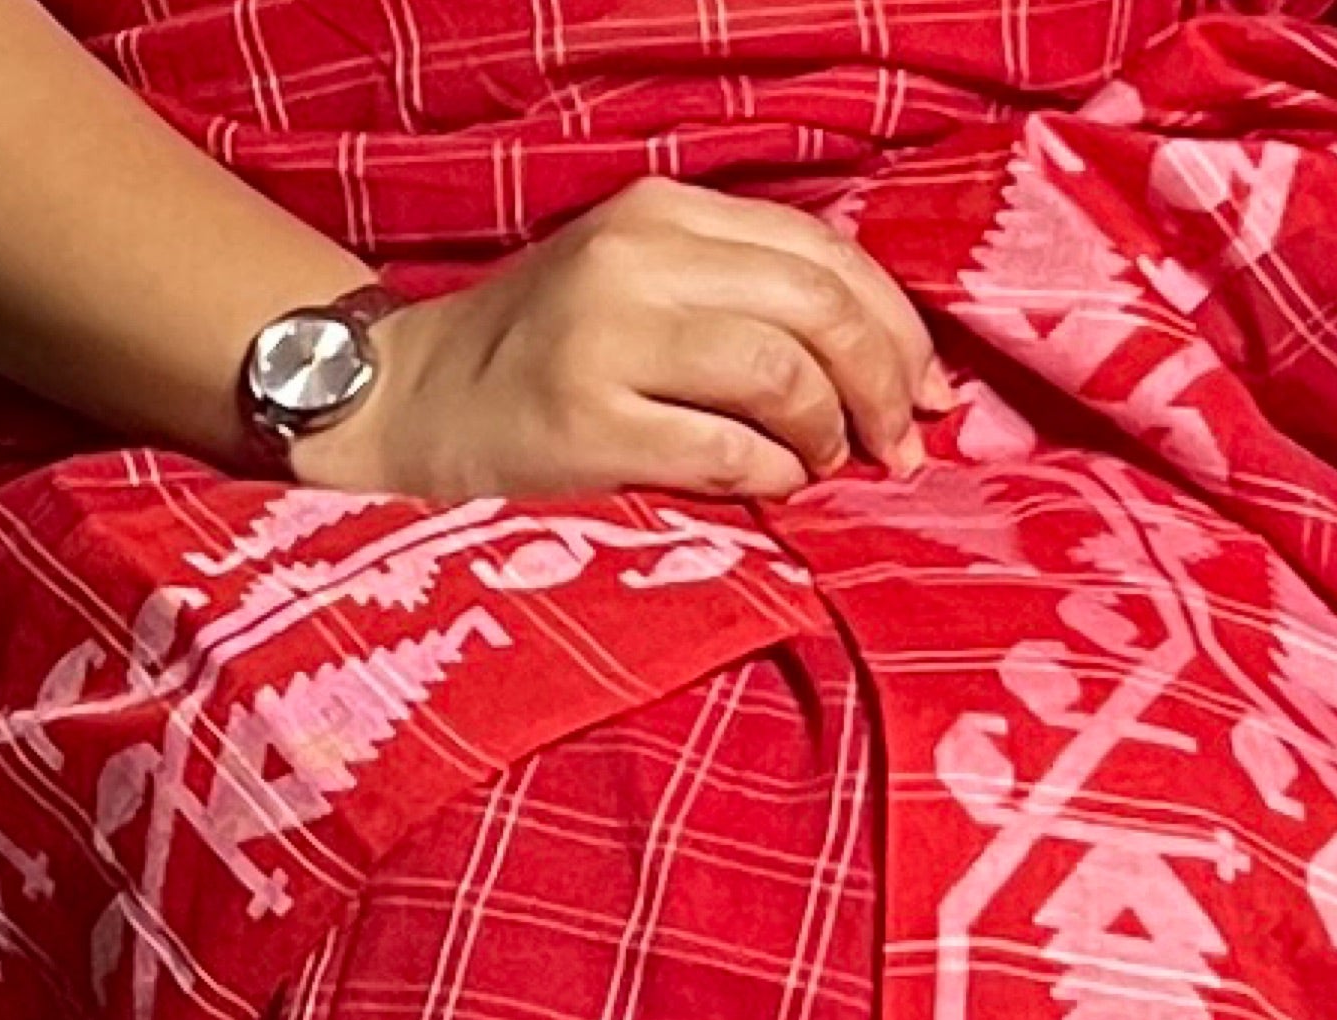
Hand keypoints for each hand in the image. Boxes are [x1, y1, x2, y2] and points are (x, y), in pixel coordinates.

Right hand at [294, 176, 949, 503]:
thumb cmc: (543, 365)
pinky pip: (729, 448)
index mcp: (662, 215)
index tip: (930, 391)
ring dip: (829, 433)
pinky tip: (771, 488)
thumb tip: (894, 372)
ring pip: (783, 371)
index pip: (821, 251)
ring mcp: (607, 337)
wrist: (406, 407)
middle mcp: (637, 258)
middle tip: (899, 446)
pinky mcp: (587, 421)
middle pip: (818, 305)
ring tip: (821, 467)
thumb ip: (748, 306)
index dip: (895, 326)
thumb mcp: (642, 295)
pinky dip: (774, 475)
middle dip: (884, 383)